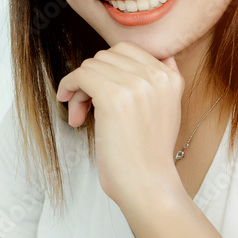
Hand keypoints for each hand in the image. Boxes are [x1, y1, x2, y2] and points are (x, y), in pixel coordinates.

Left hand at [56, 41, 183, 205]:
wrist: (148, 186)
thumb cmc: (148, 156)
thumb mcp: (168, 111)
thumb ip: (161, 83)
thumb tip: (158, 56)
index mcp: (171, 77)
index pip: (128, 51)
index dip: (107, 69)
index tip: (99, 91)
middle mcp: (156, 76)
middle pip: (107, 56)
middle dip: (92, 78)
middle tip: (86, 105)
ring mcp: (136, 84)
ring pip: (92, 65)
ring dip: (79, 87)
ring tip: (80, 114)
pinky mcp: (113, 95)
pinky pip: (81, 75)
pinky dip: (68, 85)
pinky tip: (67, 102)